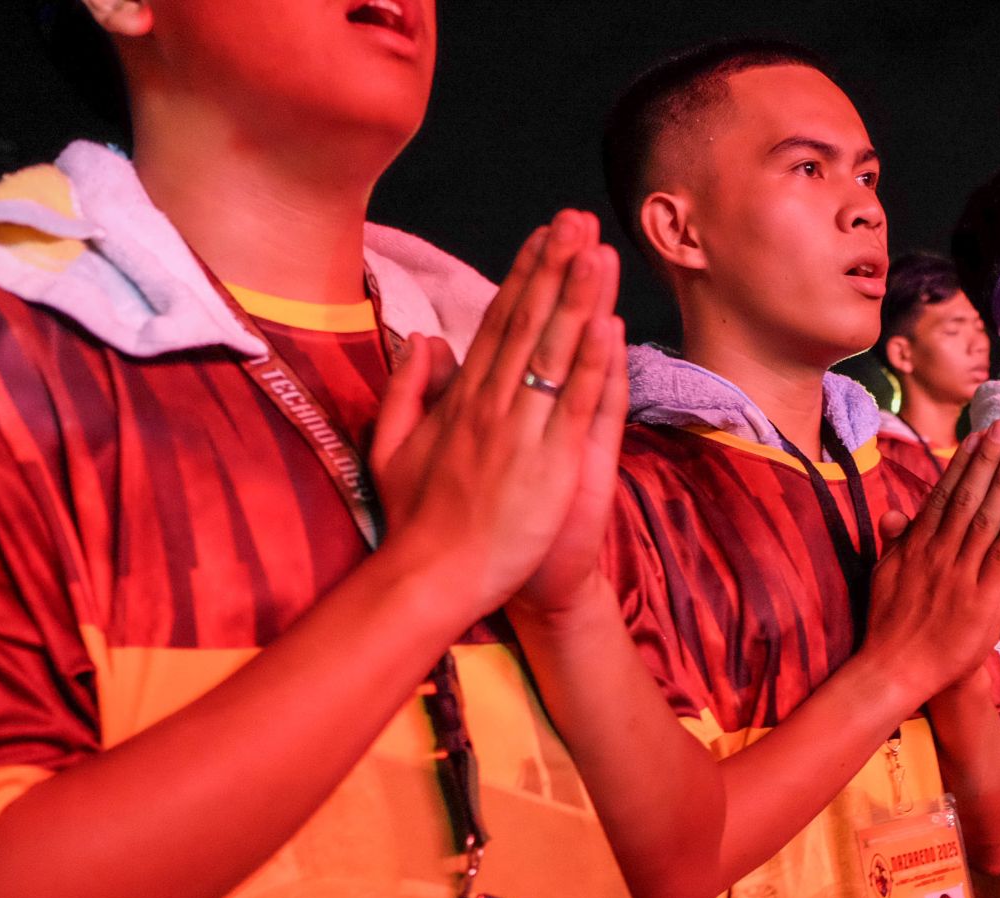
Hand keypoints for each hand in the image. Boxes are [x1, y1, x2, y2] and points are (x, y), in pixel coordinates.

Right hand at [372, 211, 621, 624]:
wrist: (432, 576)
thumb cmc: (415, 523)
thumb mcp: (390, 447)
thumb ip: (408, 390)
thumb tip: (425, 341)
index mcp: (461, 399)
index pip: (498, 323)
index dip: (524, 277)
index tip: (543, 238)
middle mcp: (491, 403)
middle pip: (528, 322)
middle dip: (554, 267)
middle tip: (577, 218)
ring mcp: (521, 430)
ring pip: (554, 350)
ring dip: (578, 297)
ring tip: (598, 248)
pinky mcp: (550, 462)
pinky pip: (576, 403)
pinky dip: (593, 362)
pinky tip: (609, 323)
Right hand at [862, 422, 999, 703]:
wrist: (896, 669)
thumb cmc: (892, 623)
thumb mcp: (885, 575)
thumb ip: (894, 541)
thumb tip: (894, 513)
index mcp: (918, 544)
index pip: (945, 493)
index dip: (966, 462)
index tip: (982, 433)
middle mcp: (939, 552)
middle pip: (968, 497)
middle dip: (989, 459)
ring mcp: (961, 574)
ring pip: (987, 519)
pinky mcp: (982, 598)